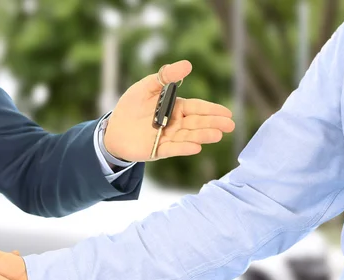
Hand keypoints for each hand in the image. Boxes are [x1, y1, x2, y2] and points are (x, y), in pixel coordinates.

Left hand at [104, 60, 234, 160]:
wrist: (113, 130)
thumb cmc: (130, 107)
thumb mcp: (145, 87)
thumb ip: (164, 76)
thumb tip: (187, 64)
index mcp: (175, 108)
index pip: (197, 108)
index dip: (212, 110)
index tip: (227, 112)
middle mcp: (175, 124)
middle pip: (197, 123)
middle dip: (213, 123)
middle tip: (230, 125)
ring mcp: (168, 137)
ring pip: (188, 136)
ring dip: (203, 136)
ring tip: (217, 135)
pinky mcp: (157, 150)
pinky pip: (172, 148)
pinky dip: (184, 147)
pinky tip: (196, 147)